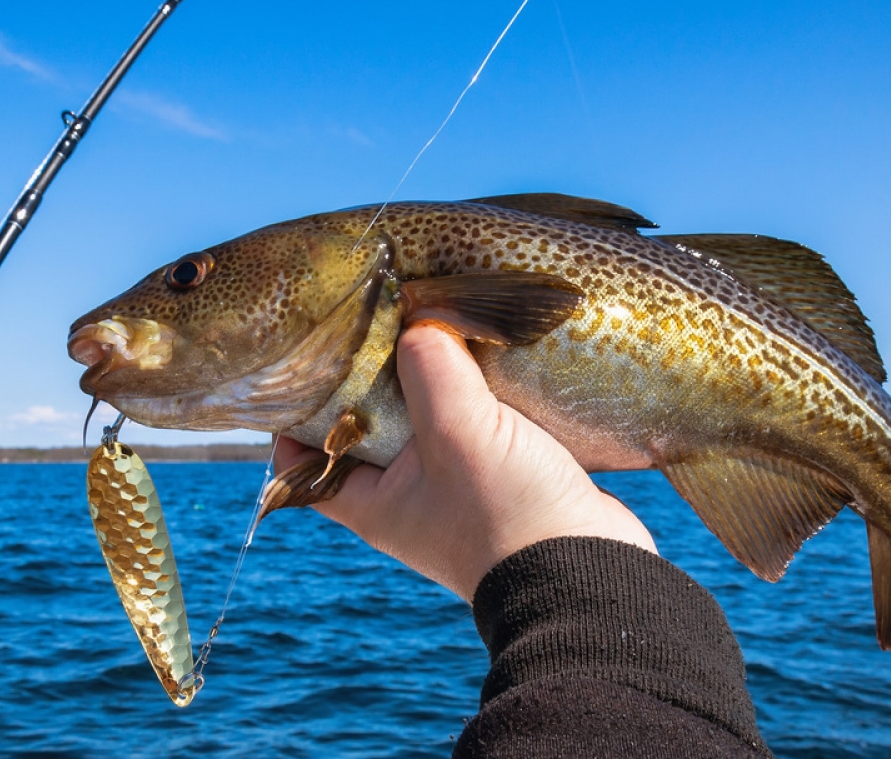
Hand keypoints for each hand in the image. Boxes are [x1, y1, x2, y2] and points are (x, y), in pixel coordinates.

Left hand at [273, 322, 655, 601]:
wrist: (593, 574)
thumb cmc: (509, 515)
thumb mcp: (458, 431)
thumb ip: (430, 369)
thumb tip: (418, 322)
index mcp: (374, 502)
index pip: (305, 458)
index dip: (298, 411)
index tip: (304, 359)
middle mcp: (408, 496)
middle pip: (371, 423)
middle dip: (376, 373)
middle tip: (380, 316)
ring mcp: (457, 487)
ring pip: (430, 417)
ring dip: (436, 375)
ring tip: (435, 318)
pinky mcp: (502, 476)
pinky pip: (478, 423)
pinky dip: (480, 390)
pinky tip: (489, 349)